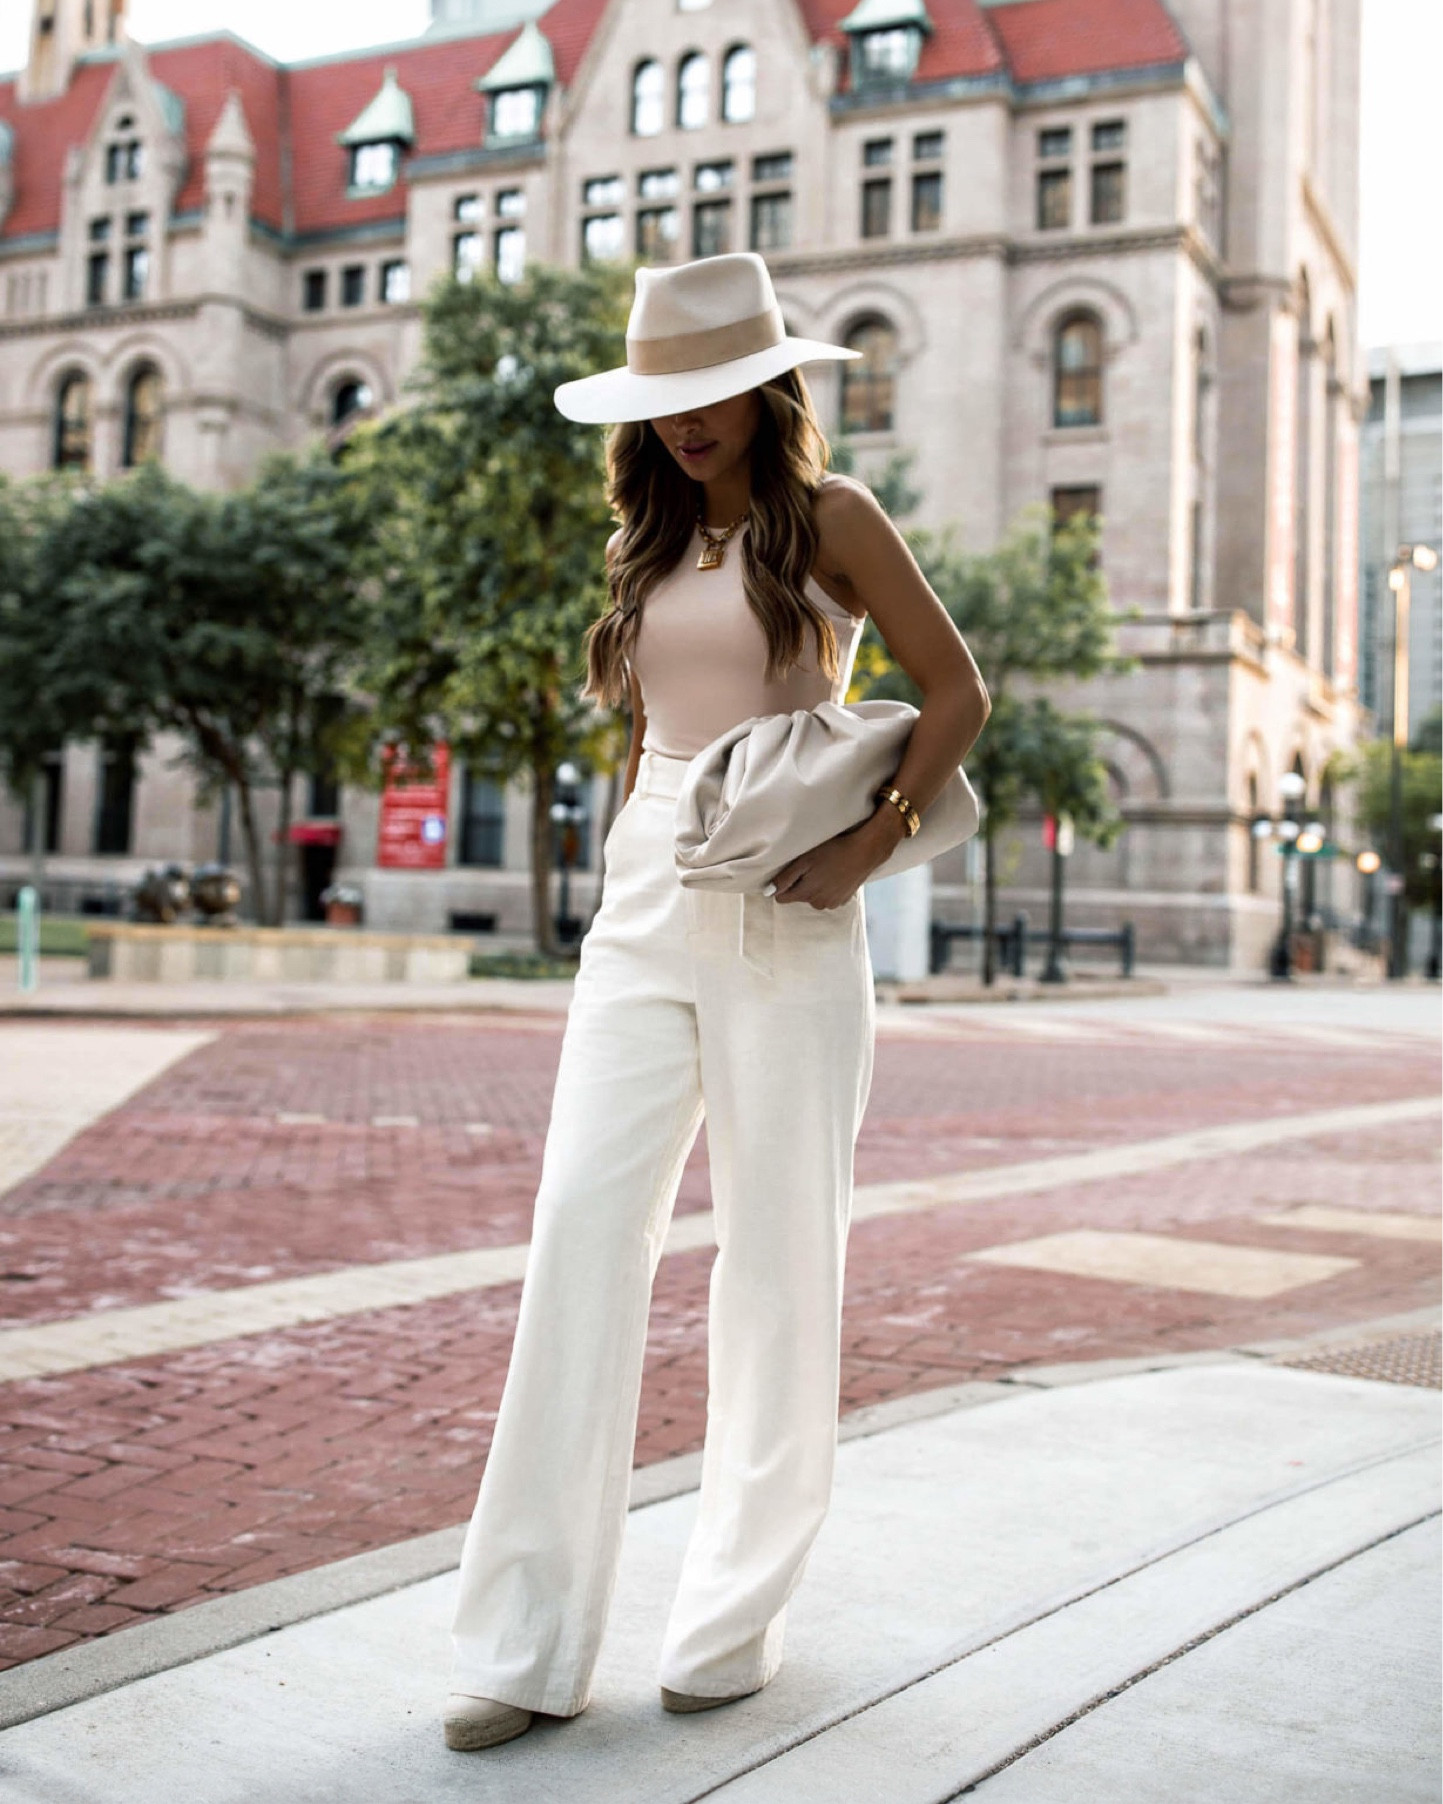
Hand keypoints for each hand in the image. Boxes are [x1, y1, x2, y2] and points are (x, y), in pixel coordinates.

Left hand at [768, 806, 907, 909]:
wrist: (865, 851)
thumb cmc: (833, 851)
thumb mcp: (805, 860)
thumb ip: (785, 878)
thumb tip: (768, 892)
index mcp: (805, 894)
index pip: (782, 898)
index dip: (783, 885)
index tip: (789, 872)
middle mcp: (817, 904)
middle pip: (799, 897)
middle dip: (801, 884)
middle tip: (811, 866)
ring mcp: (832, 904)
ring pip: (814, 897)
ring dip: (815, 886)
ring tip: (825, 868)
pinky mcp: (844, 901)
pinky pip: (828, 897)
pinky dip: (829, 888)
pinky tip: (835, 874)